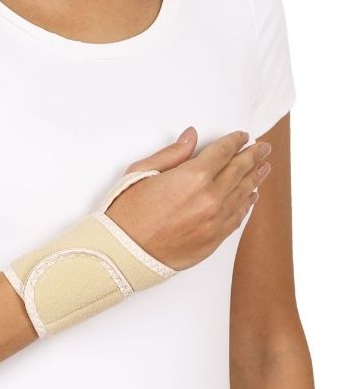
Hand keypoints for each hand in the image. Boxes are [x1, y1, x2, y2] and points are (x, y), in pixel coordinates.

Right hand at [105, 127, 271, 270]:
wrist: (123, 252)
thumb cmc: (127, 212)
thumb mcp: (141, 172)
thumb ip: (172, 153)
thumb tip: (191, 136)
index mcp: (192, 177)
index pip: (222, 153)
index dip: (234, 142)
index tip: (242, 136)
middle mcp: (210, 198)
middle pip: (239, 171)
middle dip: (253, 156)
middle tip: (264, 147)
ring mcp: (214, 221)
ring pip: (243, 194)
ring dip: (255, 178)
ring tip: (264, 167)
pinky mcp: (213, 240)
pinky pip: (237, 217)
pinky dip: (247, 204)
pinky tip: (251, 195)